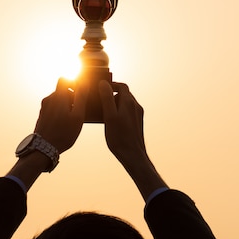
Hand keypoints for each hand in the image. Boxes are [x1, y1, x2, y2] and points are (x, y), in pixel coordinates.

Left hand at [34, 78, 87, 153]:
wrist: (43, 149)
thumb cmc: (63, 133)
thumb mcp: (78, 115)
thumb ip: (81, 97)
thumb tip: (84, 82)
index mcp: (58, 97)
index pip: (64, 79)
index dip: (73, 83)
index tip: (80, 93)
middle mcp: (49, 99)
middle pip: (62, 90)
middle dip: (72, 96)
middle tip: (79, 110)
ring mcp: (44, 108)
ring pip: (58, 100)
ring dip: (66, 105)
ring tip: (72, 119)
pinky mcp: (42, 115)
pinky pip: (53, 108)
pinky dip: (60, 111)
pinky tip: (65, 124)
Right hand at [99, 80, 167, 200]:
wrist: (133, 155)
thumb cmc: (120, 137)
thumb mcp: (109, 116)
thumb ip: (107, 98)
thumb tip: (103, 83)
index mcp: (129, 103)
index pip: (122, 86)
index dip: (112, 85)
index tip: (101, 88)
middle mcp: (135, 106)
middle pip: (124, 94)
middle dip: (113, 94)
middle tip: (100, 99)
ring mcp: (137, 115)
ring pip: (126, 103)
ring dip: (116, 103)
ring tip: (104, 110)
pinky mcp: (137, 123)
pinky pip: (128, 111)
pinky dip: (119, 111)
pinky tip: (111, 120)